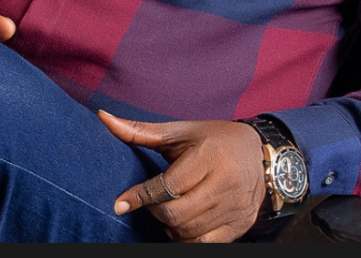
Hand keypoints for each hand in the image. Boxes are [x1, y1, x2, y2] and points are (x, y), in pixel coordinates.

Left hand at [98, 111, 265, 242]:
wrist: (258, 152)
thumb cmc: (213, 139)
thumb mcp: (179, 131)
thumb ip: (140, 131)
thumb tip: (103, 118)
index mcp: (209, 155)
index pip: (168, 186)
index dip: (141, 196)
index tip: (121, 203)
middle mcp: (226, 181)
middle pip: (177, 213)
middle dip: (156, 211)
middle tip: (152, 201)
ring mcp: (236, 205)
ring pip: (189, 231)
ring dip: (170, 226)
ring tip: (168, 209)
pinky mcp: (242, 223)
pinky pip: (206, 243)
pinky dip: (188, 238)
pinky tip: (184, 223)